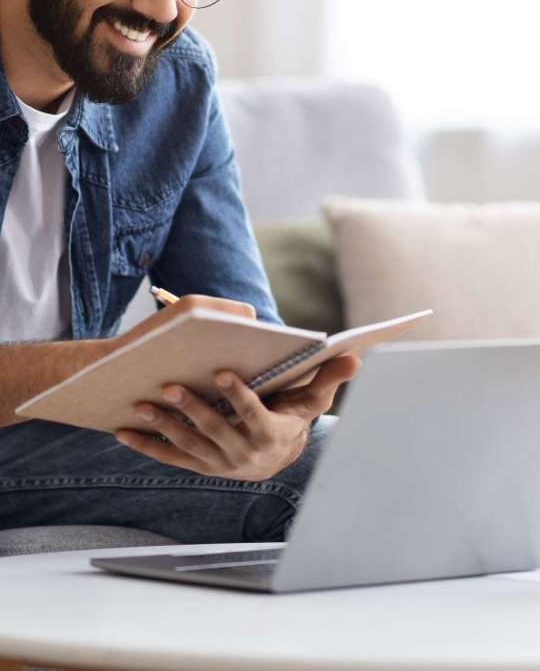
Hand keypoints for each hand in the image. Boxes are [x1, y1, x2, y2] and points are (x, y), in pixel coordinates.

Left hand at [115, 353, 360, 480]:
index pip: (253, 413)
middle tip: (169, 385)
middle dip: (191, 408)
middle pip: (214, 429)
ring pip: (188, 444)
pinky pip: (170, 457)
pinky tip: (123, 432)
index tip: (221, 372)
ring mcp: (218, 463)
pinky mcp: (199, 465)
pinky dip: (147, 446)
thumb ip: (330, 376)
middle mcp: (243, 453)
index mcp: (270, 433)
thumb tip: (355, 355)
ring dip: (163, 426)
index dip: (238, 395)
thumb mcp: (314, 398)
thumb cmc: (293, 416)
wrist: (276, 458)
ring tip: (141, 404)